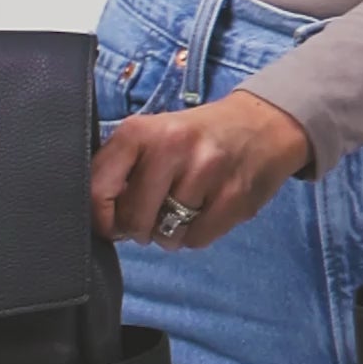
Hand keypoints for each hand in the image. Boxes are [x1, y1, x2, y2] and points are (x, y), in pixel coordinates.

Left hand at [90, 89, 313, 249]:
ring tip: (186, 207)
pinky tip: (208, 210)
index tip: (114, 220)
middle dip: (140, 228)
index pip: (96, 191)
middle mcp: (173, 147)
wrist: (266, 123)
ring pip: (166, 235)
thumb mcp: (154, 135)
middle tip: (157, 212)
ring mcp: (208, 171)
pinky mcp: (236, 195)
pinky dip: (198, 234)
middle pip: (133, 221)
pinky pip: (197, 240)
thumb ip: (121, 169)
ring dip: (171, 233)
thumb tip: (100, 221)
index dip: (101, 217)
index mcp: (142, 131)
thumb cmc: (197, 136)